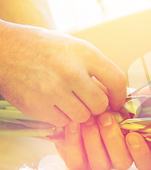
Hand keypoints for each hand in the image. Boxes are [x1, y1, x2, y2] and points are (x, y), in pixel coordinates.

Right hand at [0, 20, 126, 126]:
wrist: (5, 49)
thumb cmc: (44, 48)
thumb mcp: (75, 48)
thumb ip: (95, 69)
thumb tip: (114, 96)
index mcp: (85, 54)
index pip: (117, 80)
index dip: (120, 96)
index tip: (116, 101)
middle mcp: (71, 72)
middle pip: (100, 105)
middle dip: (97, 107)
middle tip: (88, 102)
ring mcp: (53, 90)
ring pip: (82, 117)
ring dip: (79, 113)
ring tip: (68, 100)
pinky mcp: (37, 106)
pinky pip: (62, 122)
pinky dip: (60, 117)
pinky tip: (53, 103)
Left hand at [55, 82, 150, 169]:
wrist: (80, 104)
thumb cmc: (109, 104)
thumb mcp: (128, 98)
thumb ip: (146, 96)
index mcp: (137, 147)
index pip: (146, 162)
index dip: (141, 153)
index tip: (134, 135)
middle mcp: (120, 158)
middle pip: (122, 163)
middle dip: (113, 139)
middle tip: (106, 117)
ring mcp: (100, 162)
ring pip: (100, 164)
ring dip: (94, 140)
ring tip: (89, 119)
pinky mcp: (80, 162)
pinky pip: (77, 162)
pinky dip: (75, 143)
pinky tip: (75, 125)